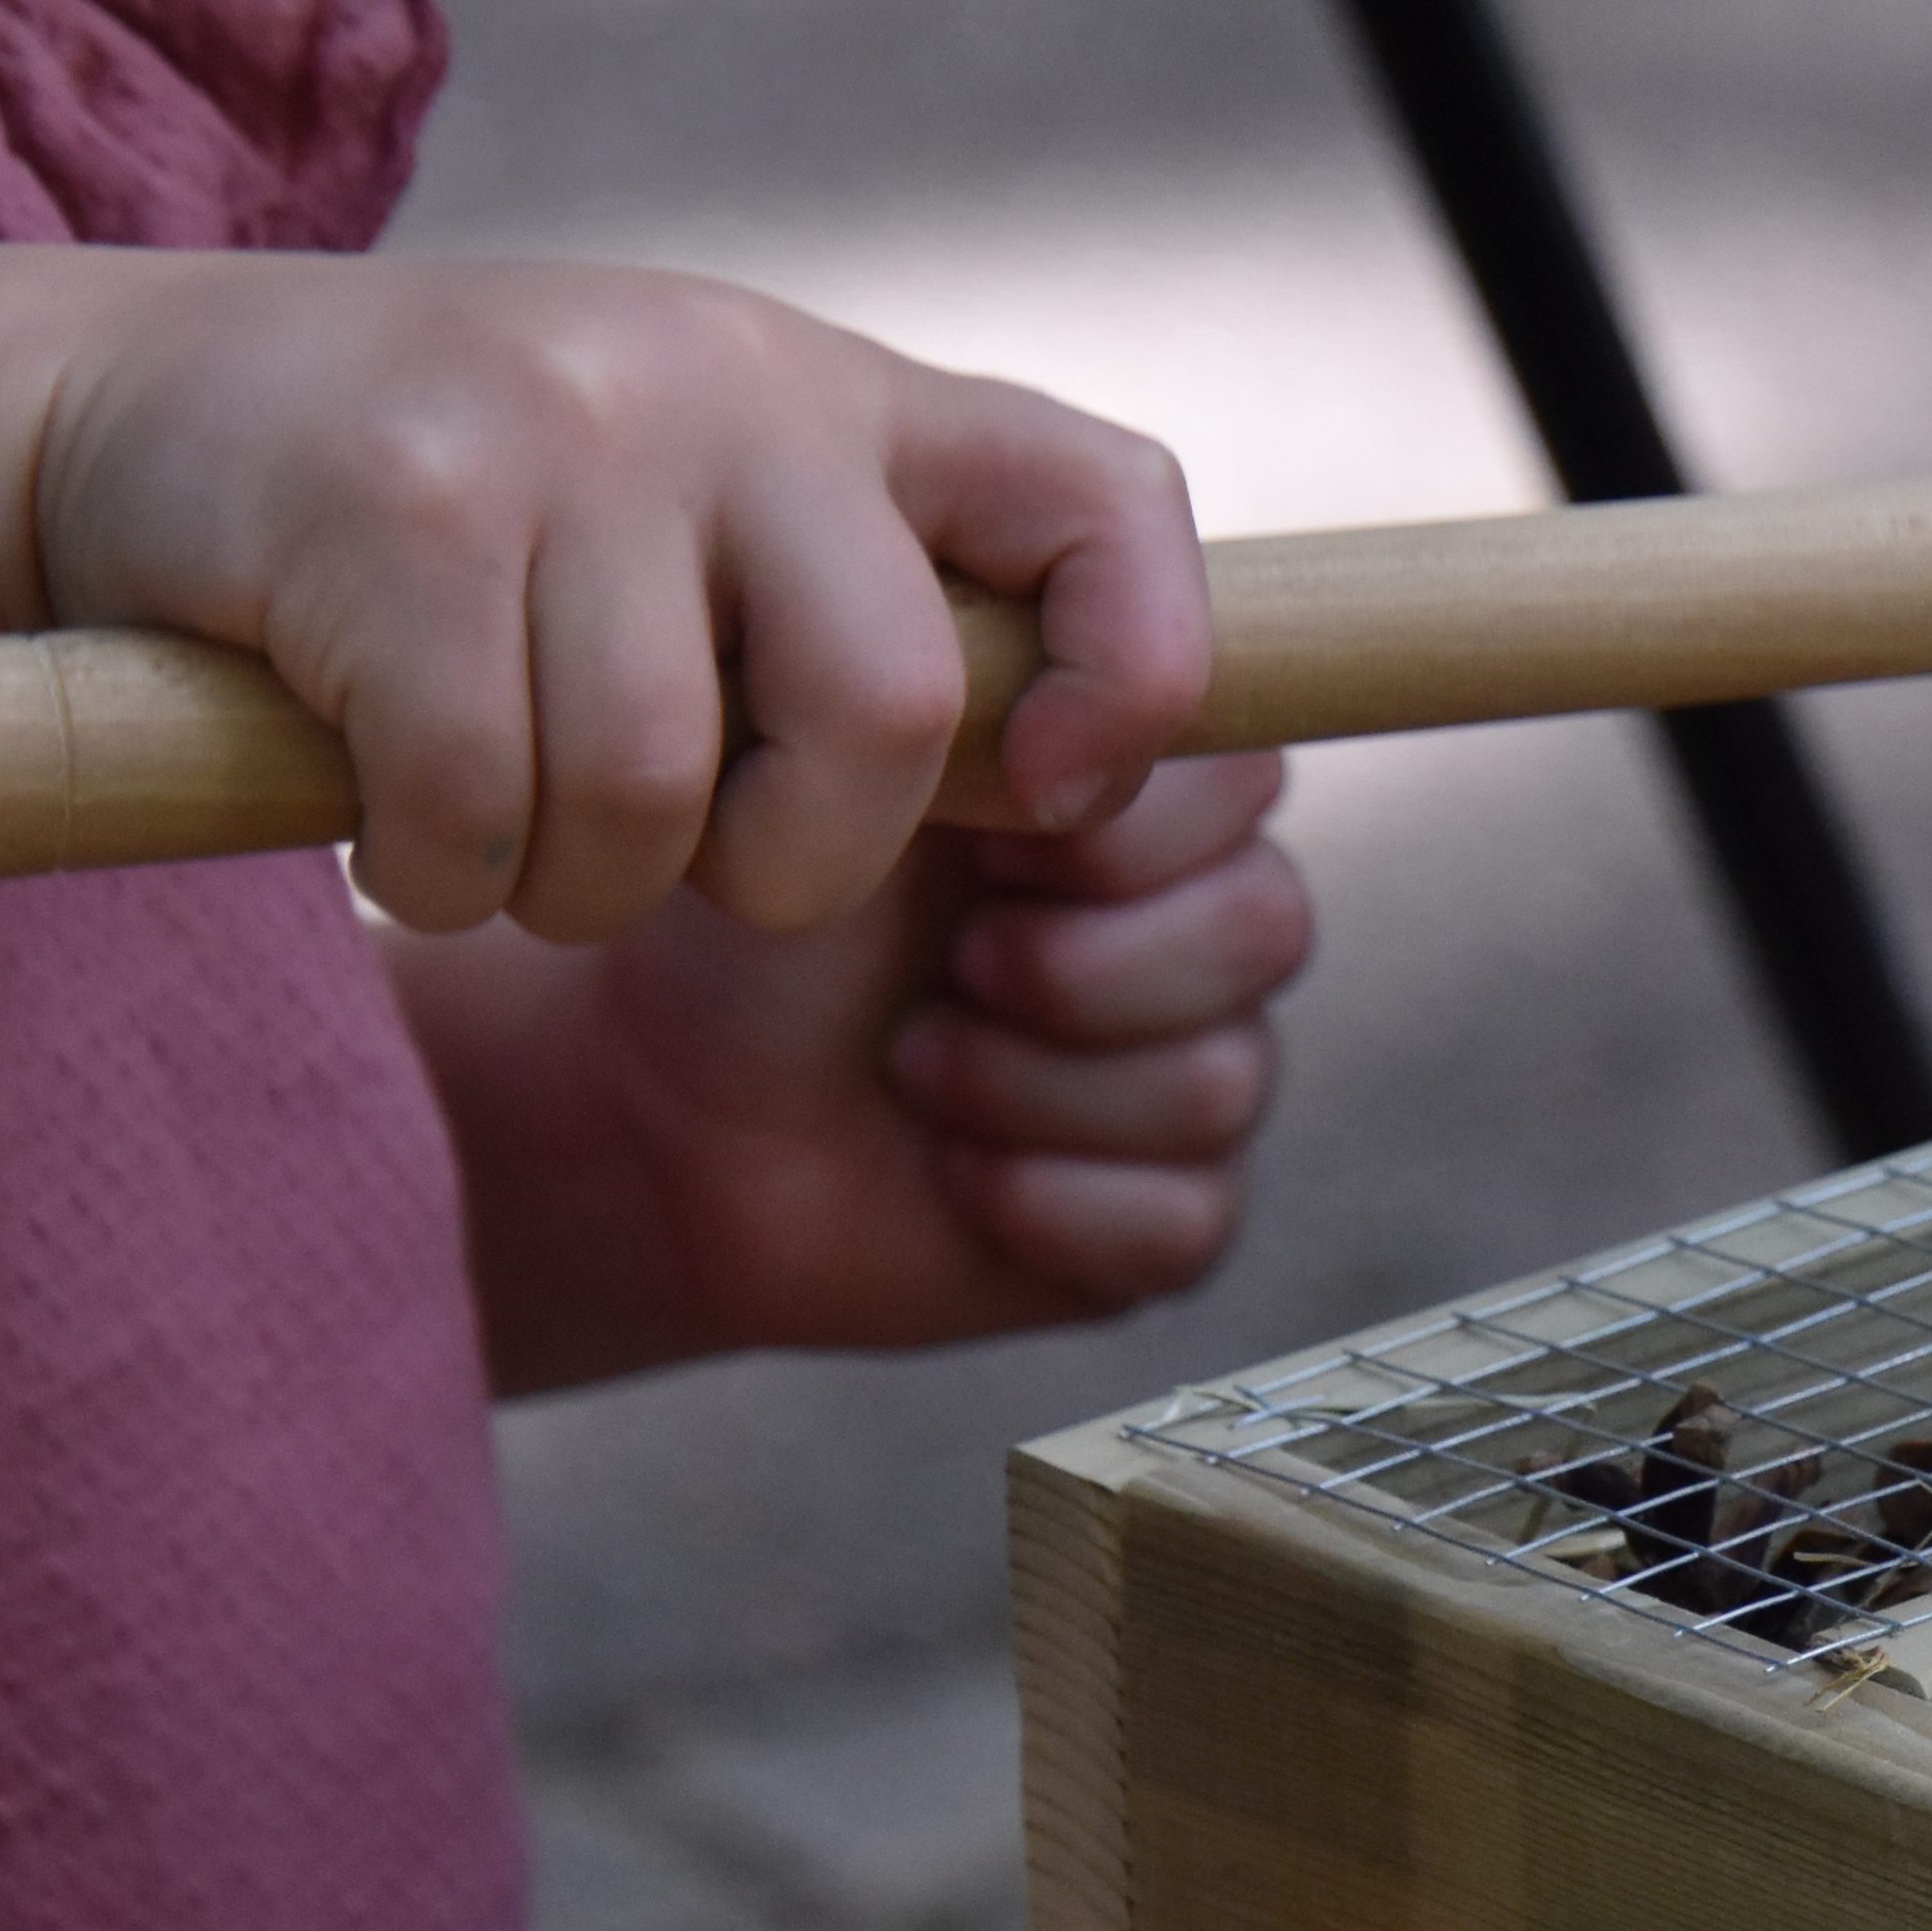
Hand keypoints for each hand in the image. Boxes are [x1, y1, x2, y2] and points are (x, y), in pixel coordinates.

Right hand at [27, 255, 1211, 945]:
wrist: (127, 418)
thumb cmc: (453, 528)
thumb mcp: (690, 519)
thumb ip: (862, 612)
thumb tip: (1060, 782)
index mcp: (839, 399)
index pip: (1111, 503)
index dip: (1137, 672)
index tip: (1051, 792)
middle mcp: (726, 380)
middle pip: (889, 710)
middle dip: (789, 860)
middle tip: (666, 849)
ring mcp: (560, 428)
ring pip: (658, 793)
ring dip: (571, 882)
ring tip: (494, 823)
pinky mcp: (392, 508)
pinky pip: (478, 802)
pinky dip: (435, 868)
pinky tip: (384, 814)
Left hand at [397, 749, 1314, 1390]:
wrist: (669, 1112)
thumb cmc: (757, 932)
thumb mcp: (856, 780)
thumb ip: (991, 712)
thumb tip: (1094, 748)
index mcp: (1140, 802)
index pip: (1247, 784)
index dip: (1119, 828)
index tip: (981, 840)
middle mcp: (1191, 929)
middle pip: (1263, 926)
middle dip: (1068, 961)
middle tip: (947, 963)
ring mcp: (1189, 1074)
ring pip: (1217, 1079)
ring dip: (1026, 1083)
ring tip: (915, 1063)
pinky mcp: (1160, 1216)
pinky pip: (1177, 1218)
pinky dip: (1039, 1201)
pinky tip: (952, 1173)